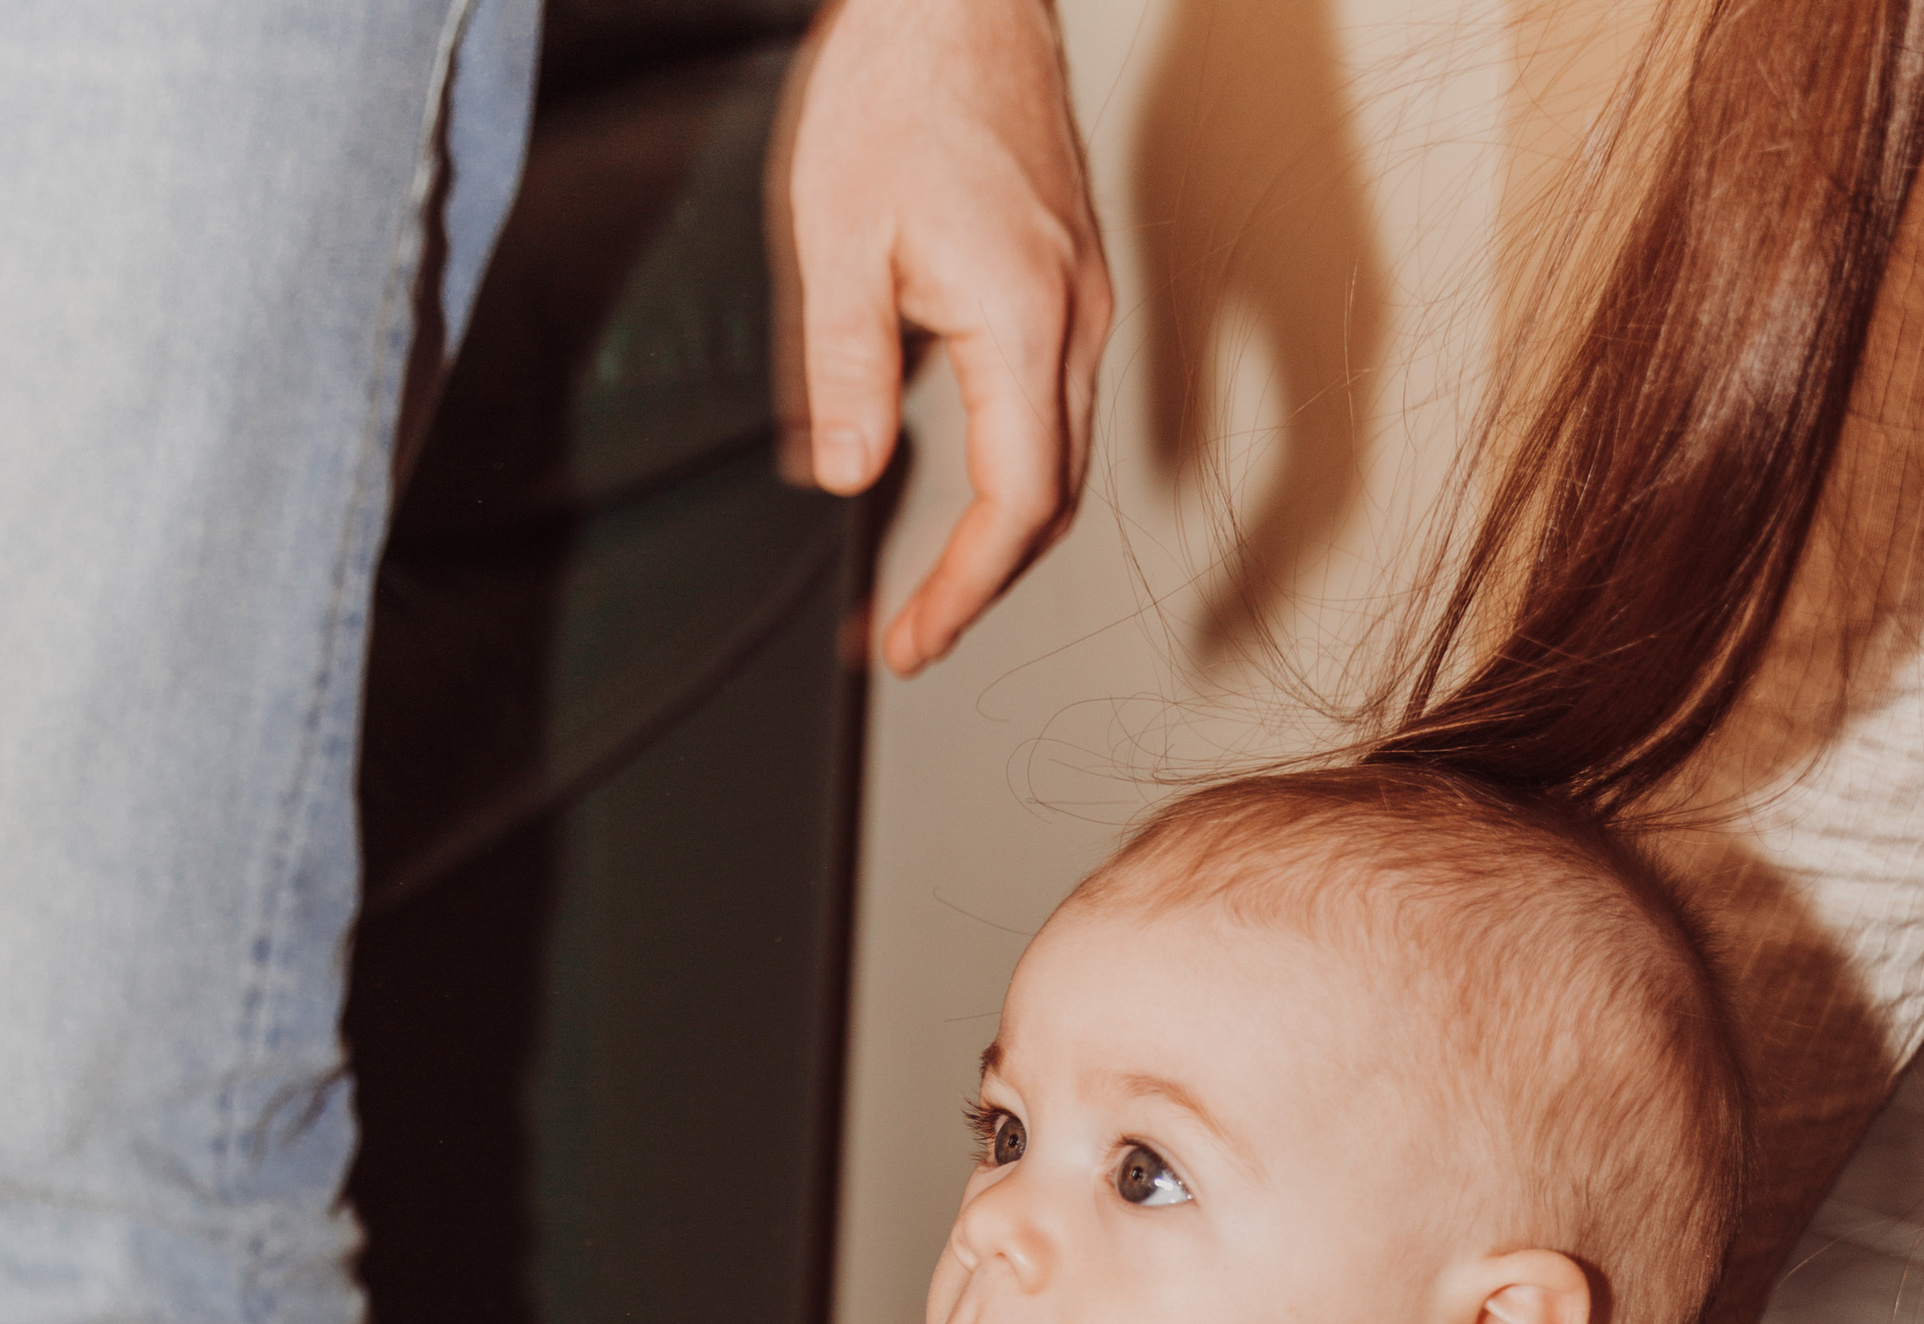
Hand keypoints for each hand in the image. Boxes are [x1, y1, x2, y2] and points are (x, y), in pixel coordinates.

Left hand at [772, 0, 1112, 671]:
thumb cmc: (900, 86)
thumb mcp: (839, 233)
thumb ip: (845, 366)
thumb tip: (846, 475)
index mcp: (1024, 319)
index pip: (1018, 501)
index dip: (965, 588)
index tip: (911, 637)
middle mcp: (1076, 320)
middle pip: (1051, 500)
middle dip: (980, 584)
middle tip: (906, 632)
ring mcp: (1083, 301)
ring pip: (1060, 460)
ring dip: (1000, 536)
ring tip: (927, 585)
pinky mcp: (1071, 282)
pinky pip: (1054, 408)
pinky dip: (1013, 473)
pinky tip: (959, 492)